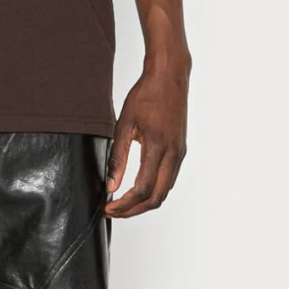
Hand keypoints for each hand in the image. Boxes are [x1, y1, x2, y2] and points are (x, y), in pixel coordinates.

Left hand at [103, 64, 188, 217]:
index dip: (124, 204)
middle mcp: (174, 154)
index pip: (143, 189)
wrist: (169, 77)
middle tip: (113, 211)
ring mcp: (180, 154)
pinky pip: (169, 180)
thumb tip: (111, 185)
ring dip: (144, 203)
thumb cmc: (146, 95)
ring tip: (122, 203)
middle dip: (134, 210)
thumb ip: (118, 157)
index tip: (108, 208)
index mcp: (159, 147)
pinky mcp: (180, 151)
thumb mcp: (124, 124)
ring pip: (165, 191)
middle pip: (157, 197)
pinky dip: (154, 191)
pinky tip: (137, 188)